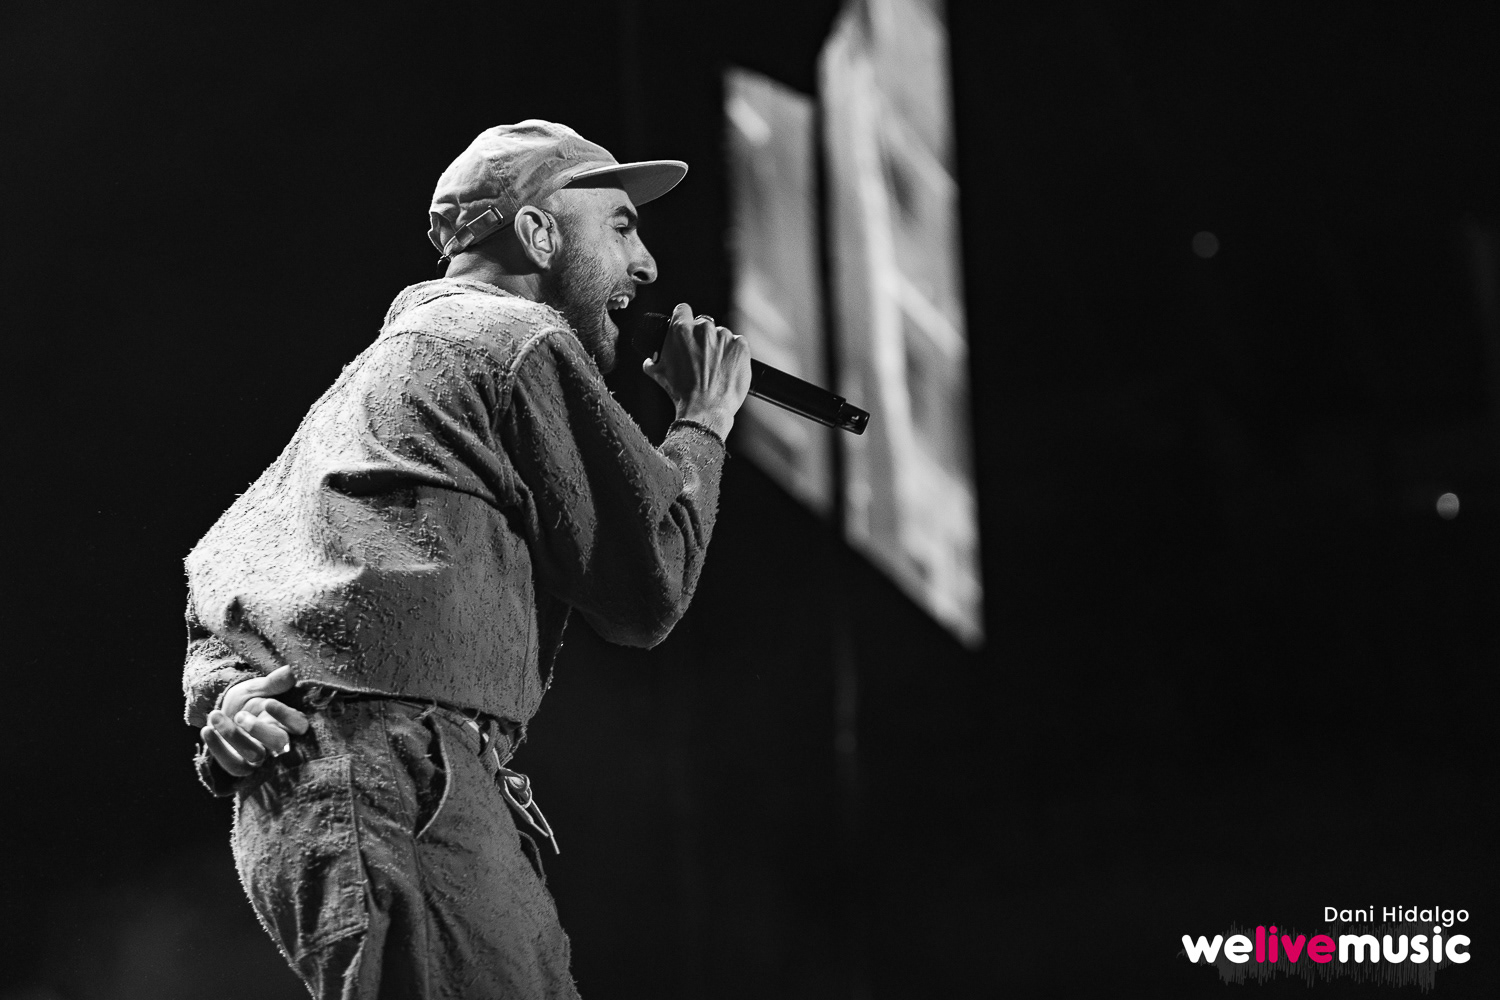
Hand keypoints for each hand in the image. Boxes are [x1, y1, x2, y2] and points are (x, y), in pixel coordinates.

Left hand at [200, 665, 309, 776]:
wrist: (223, 715)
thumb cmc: (246, 702)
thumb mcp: (257, 689)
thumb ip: (273, 683)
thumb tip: (291, 669)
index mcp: (287, 723)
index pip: (299, 725)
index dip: (286, 716)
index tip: (268, 703)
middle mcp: (278, 744)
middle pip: (279, 743)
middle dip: (258, 729)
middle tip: (239, 715)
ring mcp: (259, 758)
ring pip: (255, 755)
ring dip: (234, 736)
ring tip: (215, 716)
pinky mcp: (239, 766)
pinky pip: (232, 764)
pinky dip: (218, 748)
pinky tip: (206, 730)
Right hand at [642, 303, 751, 439]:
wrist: (705, 409)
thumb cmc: (681, 393)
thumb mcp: (659, 375)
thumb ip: (653, 360)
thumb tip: (650, 360)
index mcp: (681, 330)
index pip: (682, 310)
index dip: (683, 319)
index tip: (686, 329)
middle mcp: (703, 328)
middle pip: (703, 323)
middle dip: (702, 337)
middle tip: (702, 356)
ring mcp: (724, 336)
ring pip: (722, 334)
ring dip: (719, 346)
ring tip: (716, 367)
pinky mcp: (741, 346)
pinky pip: (738, 343)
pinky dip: (735, 353)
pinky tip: (728, 368)